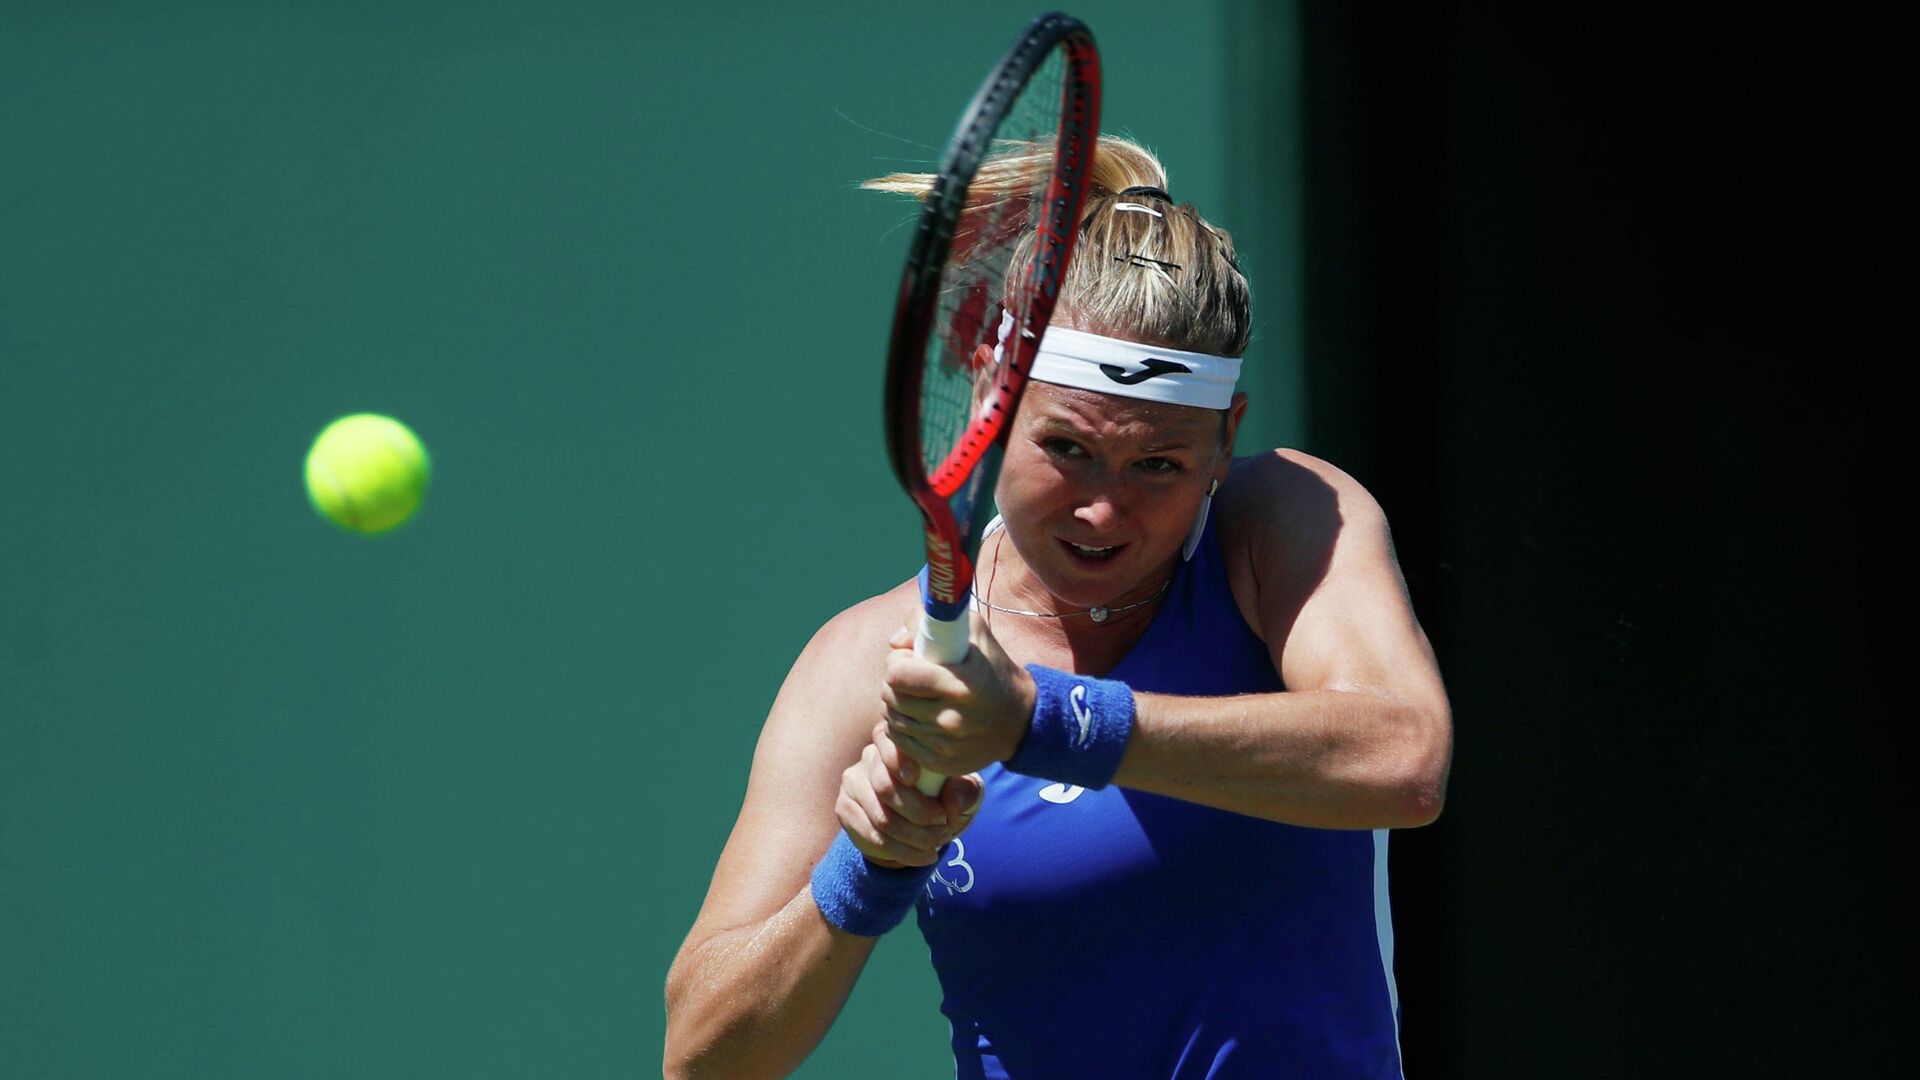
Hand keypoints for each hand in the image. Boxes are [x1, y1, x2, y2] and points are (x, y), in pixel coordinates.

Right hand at [836, 721, 983, 868]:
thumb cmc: (944, 798)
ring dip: (913, 837)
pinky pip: (871, 835)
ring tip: (937, 844)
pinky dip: (900, 851)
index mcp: (898, 740)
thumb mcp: (965, 794)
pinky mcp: (845, 809)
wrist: (918, 826)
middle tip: (944, 828)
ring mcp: (854, 782)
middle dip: (919, 813)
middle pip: (885, 786)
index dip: (896, 758)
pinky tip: (922, 856)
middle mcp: (870, 756)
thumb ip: (965, 792)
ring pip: (880, 817)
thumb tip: (950, 800)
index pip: (886, 738)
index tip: (914, 778)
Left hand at [882, 610, 1034, 778]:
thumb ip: (930, 622)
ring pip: (892, 720)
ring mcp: (945, 744)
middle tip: (907, 678)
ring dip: (895, 705)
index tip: (909, 659)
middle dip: (892, 683)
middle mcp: (952, 718)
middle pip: (890, 697)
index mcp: (960, 684)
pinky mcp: (941, 763)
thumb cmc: (993, 669)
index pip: (898, 674)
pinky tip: (915, 717)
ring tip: (912, 696)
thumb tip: (895, 642)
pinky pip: (901, 742)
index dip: (897, 662)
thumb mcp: (973, 633)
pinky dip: (901, 728)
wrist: (1021, 721)